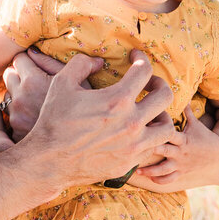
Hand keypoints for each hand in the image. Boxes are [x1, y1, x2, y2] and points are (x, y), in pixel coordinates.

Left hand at [1, 47, 71, 138]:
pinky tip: (36, 116)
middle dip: (20, 75)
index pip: (18, 59)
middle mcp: (19, 98)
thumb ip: (52, 62)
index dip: (29, 61)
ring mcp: (16, 116)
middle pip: (9, 75)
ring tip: (38, 100)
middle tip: (37, 81)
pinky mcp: (15, 131)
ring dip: (18, 94)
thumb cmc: (85, 110)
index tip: (38, 67)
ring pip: (8, 95)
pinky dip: (20, 113)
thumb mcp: (76, 81)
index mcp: (32, 81)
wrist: (80, 142)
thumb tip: (34, 50)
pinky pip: (10, 115)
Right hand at [21, 51, 176, 188]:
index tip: (135, 57)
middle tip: (148, 83)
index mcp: (117, 100)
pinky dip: (150, 137)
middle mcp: (131, 122)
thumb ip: (82, 64)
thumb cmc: (55, 121)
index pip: (144, 71)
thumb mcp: (62, 83)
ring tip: (149, 110)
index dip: (141, 59)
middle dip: (158, 84)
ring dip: (161, 114)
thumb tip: (98, 61)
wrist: (50, 162)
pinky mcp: (130, 162)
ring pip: (168, 127)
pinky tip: (138, 131)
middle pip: (165, 96)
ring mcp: (134, 145)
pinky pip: (153, 147)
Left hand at [128, 107, 218, 192]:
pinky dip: (159, 180)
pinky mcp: (181, 173)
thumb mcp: (195, 123)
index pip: (167, 133)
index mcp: (182, 138)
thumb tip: (176, 93)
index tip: (141, 127)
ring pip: (163, 170)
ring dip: (149, 171)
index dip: (155, 130)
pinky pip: (169, 179)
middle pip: (161, 151)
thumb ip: (185, 110)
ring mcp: (180, 164)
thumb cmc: (205, 135)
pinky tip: (148, 178)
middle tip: (131, 148)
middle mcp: (180, 152)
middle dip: (147, 150)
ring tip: (136, 171)